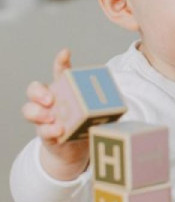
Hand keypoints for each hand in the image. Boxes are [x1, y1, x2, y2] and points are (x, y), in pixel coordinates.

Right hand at [21, 49, 89, 180]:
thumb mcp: (95, 112)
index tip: (66, 52)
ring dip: (38, 112)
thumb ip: (102, 106)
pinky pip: (42, 131)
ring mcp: (44, 117)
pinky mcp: (44, 133)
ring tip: (51, 117)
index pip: (59, 72)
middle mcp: (49, 101)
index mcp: (63, 90)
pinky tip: (58, 130)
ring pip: (29, 109)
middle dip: (39, 92)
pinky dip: (49, 130)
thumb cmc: (85, 124)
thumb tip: (118, 103)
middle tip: (50, 99)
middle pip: (34, 89)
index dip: (61, 61)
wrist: (75, 149)